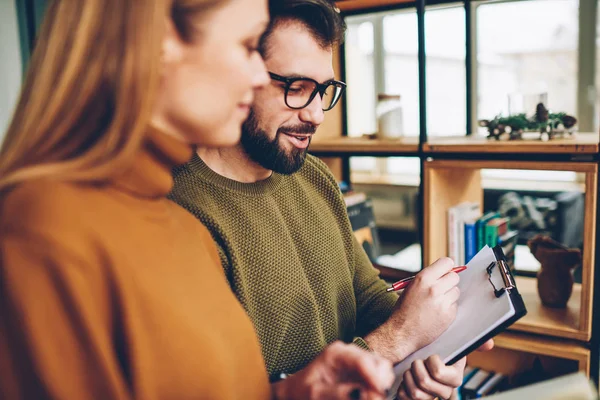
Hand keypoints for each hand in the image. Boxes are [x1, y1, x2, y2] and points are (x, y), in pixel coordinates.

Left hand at [271, 341, 393, 399]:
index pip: (363, 361)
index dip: (375, 378)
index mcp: (337, 353)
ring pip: (382, 370)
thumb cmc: (300, 392)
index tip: (378, 395)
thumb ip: (337, 394)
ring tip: (370, 398)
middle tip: (373, 399)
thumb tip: (362, 393)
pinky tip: (368, 396)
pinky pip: (378, 378)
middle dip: (380, 383)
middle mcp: (350, 354)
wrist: (295, 392)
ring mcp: (357, 363)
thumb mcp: (314, 395)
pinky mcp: (361, 373)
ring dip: (381, 386)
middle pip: (379, 363)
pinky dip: (377, 388)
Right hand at [364, 257, 459, 361]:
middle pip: (454, 276)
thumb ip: (428, 278)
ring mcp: (443, 302)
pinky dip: (448, 308)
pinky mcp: (449, 315)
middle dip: (449, 281)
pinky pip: (455, 305)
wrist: (402, 332)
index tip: (446, 271)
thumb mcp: (411, 287)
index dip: (447, 267)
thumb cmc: (404, 309)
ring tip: (436, 302)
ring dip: (449, 295)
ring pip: (456, 291)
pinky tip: (437, 312)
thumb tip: (445, 272)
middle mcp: (434, 288)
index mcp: (423, 279)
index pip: (447, 263)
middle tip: (441, 288)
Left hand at [397, 340, 493, 399]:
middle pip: (427, 383)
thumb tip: (489, 344)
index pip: (443, 375)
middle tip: (417, 361)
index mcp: (455, 377)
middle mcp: (445, 390)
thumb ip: (473, 341)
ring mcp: (431, 397)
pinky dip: (401, 387)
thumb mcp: (451, 341)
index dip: (434, 365)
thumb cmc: (433, 349)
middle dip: (417, 368)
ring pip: (417, 394)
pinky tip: (405, 380)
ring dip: (408, 377)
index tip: (432, 356)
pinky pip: (405, 398)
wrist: (411, 355)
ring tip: (410, 369)